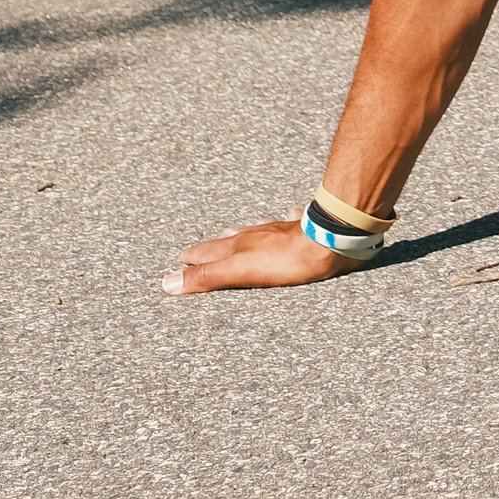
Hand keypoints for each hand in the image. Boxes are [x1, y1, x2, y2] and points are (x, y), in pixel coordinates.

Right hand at [162, 217, 350, 295]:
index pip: (207, 253)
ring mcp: (281, 229)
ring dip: (242, 235)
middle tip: (198, 250)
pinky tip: (290, 216)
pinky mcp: (306, 228)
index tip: (181, 261)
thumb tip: (168, 282)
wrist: (331, 238)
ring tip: (233, 235)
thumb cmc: (287, 260)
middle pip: (228, 240)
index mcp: (239, 245)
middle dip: (211, 246)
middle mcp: (257, 234)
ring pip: (255, 231)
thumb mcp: (239, 272)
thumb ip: (205, 277)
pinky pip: (292, 222)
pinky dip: (286, 221)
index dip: (193, 259)